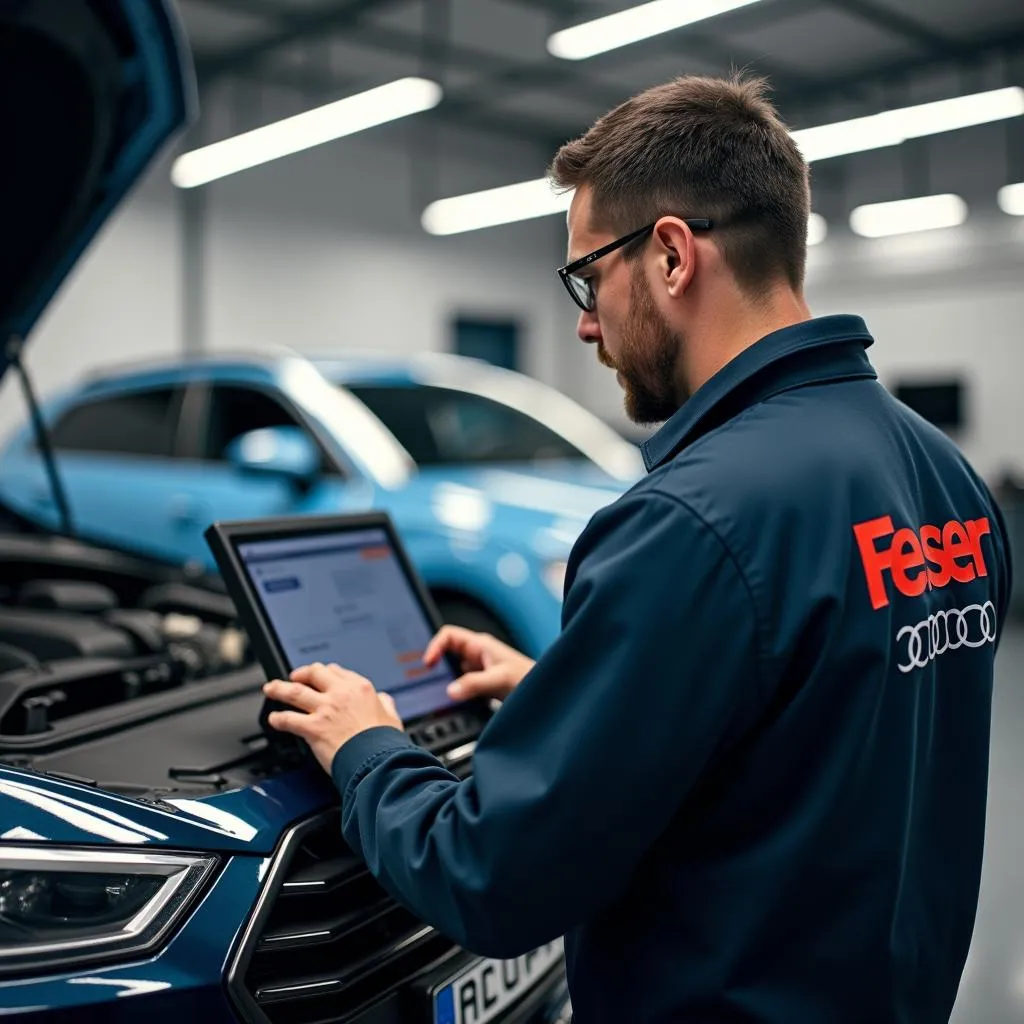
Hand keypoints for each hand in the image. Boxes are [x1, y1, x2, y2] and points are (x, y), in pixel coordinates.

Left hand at [263, 662, 403, 774]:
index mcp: (360, 689)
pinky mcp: (313, 727)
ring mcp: (325, 710)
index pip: (336, 672)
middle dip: (300, 674)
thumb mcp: (391, 717)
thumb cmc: (384, 743)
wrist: (376, 760)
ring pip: (295, 692)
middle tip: (293, 677)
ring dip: (280, 689)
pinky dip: (278, 719)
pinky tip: (274, 720)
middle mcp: (341, 694)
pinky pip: (289, 719)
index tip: (320, 675)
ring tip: (270, 689)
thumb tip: (384, 700)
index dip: (325, 672)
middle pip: (314, 674)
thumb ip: (385, 705)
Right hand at [423, 626, 534, 702]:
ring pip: (452, 671)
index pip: (448, 635)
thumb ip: (474, 684)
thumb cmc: (529, 678)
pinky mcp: (481, 684)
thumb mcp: (499, 679)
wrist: (546, 693)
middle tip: (425, 683)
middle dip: (436, 667)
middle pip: (446, 654)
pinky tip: (452, 703)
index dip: (434, 646)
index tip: (428, 664)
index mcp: (480, 644)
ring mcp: (478, 669)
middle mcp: (477, 654)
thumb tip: (450, 690)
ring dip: (444, 682)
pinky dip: (454, 692)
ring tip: (435, 696)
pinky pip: (460, 685)